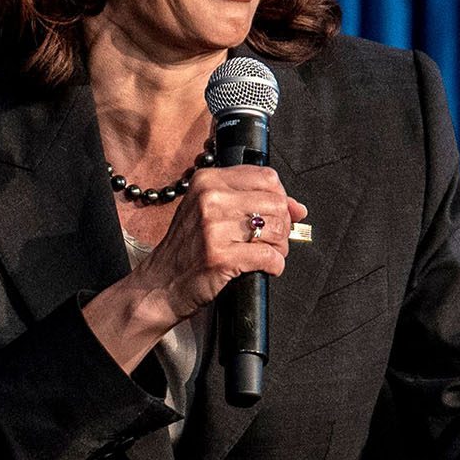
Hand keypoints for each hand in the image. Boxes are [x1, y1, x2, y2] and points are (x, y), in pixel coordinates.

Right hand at [131, 165, 307, 329]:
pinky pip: (269, 257)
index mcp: (207, 181)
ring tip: (267, 254)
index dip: (281, 197)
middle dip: (283, 225)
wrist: (161, 283)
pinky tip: (263, 268)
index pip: (266, 177)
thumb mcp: (210, 212)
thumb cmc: (187, 248)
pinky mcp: (220, 257)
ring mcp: (213, 228)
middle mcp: (209, 199)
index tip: (279, 213)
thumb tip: (298, 208)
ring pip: (276, 229)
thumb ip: (251, 202)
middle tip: (272, 240)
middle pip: (276, 203)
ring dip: (280, 247)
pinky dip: (275, 265)